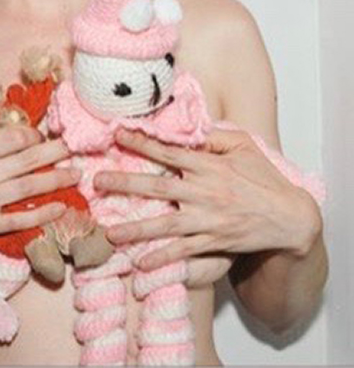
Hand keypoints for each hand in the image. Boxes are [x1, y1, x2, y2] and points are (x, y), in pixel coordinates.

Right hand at [0, 126, 77, 260]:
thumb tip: (12, 127)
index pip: (11, 137)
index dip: (34, 136)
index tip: (44, 139)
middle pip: (26, 160)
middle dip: (54, 154)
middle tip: (73, 150)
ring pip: (28, 187)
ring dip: (56, 181)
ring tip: (74, 175)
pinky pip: (21, 218)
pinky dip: (43, 213)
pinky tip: (60, 207)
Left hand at [95, 128, 321, 271]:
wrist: (291, 219)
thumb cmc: (264, 179)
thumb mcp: (244, 147)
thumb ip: (214, 135)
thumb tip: (186, 126)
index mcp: (209, 166)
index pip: (169, 151)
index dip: (142, 142)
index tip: (116, 134)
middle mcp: (205, 192)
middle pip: (158, 186)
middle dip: (125, 183)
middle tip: (97, 182)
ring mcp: (208, 220)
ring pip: (165, 225)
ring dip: (135, 229)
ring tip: (108, 232)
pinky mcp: (213, 243)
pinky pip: (183, 251)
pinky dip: (162, 258)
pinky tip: (140, 263)